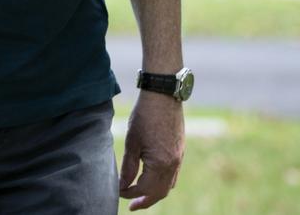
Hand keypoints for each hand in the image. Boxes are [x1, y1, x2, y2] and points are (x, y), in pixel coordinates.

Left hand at [119, 90, 184, 209]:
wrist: (163, 94)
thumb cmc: (145, 115)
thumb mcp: (132, 141)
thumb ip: (128, 167)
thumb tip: (122, 186)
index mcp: (160, 164)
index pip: (144, 189)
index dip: (130, 193)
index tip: (119, 191)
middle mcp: (173, 165)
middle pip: (159, 193)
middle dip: (144, 201)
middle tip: (131, 206)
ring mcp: (179, 158)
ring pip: (168, 186)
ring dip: (154, 193)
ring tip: (141, 196)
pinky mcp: (180, 151)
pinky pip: (173, 175)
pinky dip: (163, 182)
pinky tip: (153, 179)